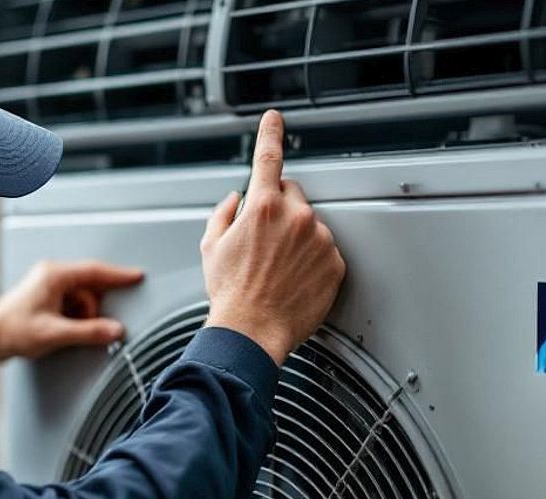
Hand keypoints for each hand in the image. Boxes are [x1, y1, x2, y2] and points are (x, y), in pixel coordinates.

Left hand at [0, 260, 143, 368]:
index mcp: (54, 275)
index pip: (95, 271)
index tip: (137, 276)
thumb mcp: (55, 333)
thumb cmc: (11, 330)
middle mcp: (53, 276)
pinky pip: (75, 305)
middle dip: (94, 309)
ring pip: (85, 299)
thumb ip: (88, 332)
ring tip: (66, 331)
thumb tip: (114, 330)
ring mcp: (51, 287)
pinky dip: (76, 319)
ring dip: (84, 316)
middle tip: (89, 327)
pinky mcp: (50, 298)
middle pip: (91, 287)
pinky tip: (64, 330)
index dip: (119, 275)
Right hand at [200, 110, 345, 364]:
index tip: (274, 118)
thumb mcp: (210, 247)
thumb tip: (235, 201)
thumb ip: (223, 213)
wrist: (252, 332)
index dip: (270, 133)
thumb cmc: (230, 294)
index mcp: (262, 207)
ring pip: (309, 225)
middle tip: (264, 243)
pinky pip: (324, 251)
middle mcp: (296, 217)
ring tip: (277, 270)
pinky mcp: (335, 263)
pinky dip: (312, 261)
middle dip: (279, 210)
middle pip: (292, 195)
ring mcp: (319, 239)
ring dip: (297, 239)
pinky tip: (294, 280)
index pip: (268, 158)